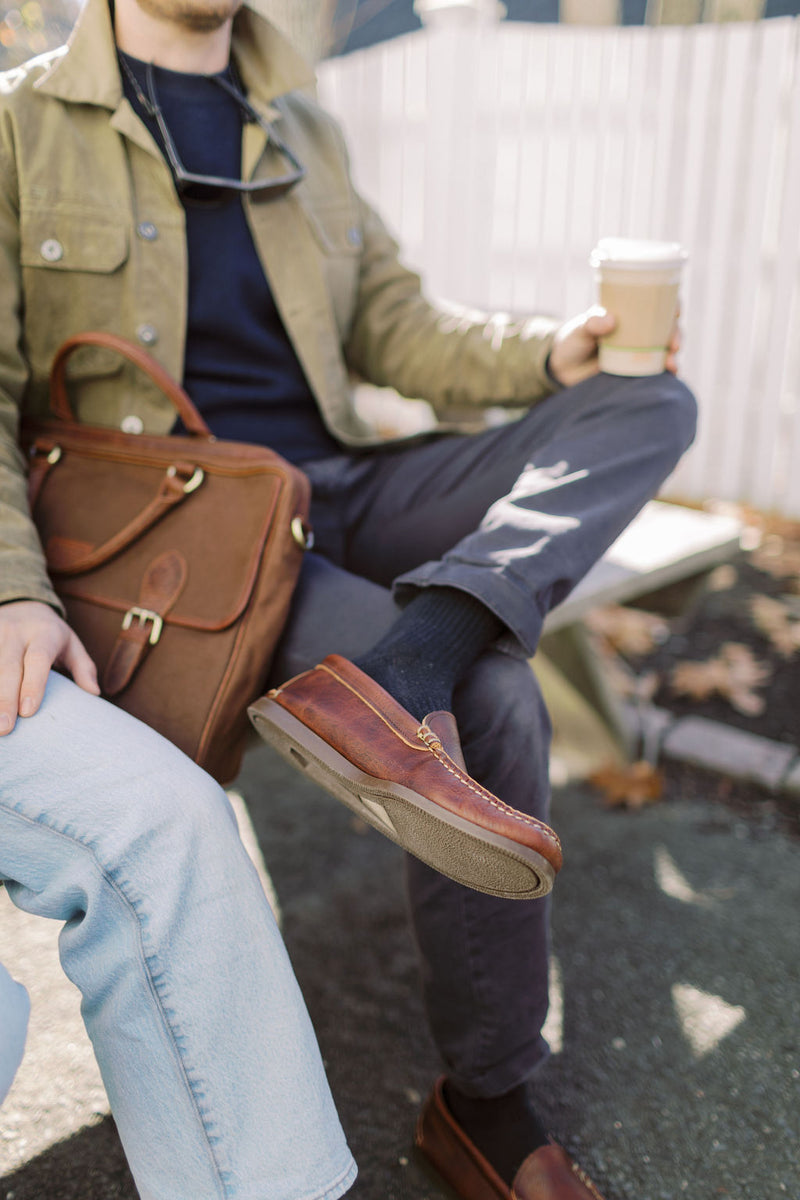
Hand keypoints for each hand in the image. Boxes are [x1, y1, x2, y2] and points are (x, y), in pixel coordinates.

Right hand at [0, 600, 98, 734]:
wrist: (24, 604)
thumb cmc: (52, 634)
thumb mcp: (72, 645)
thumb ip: (84, 668)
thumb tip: (94, 693)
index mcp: (45, 633)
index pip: (38, 659)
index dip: (33, 685)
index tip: (28, 712)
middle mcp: (17, 632)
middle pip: (8, 667)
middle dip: (5, 699)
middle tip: (4, 728)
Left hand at [547, 306, 681, 386]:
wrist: (563, 371)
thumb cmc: (572, 342)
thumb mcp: (579, 329)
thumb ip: (590, 323)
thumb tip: (611, 319)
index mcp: (630, 314)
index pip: (658, 304)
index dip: (672, 304)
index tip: (676, 311)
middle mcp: (640, 333)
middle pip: (668, 329)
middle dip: (676, 334)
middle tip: (673, 344)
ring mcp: (640, 353)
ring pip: (666, 351)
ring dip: (673, 356)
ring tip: (671, 363)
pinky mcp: (636, 373)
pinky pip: (656, 373)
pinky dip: (665, 374)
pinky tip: (669, 376)